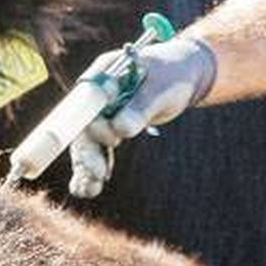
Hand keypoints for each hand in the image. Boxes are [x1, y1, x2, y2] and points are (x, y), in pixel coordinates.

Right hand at [68, 35, 216, 198]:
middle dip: (88, 152)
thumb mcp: (161, 87)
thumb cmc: (173, 74)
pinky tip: (88, 189)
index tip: (106, 142)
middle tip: (98, 175)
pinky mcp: (108, 128)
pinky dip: (93, 169)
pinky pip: (97, 150)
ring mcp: (101, 113)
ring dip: (87, 166)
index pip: (86, 101)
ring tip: (90, 190)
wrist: (182, 76)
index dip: (90, 123)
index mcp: (104, 75)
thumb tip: (121, 129)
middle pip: (84, 125)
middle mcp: (96, 94)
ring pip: (88, 142)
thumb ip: (141, 107)